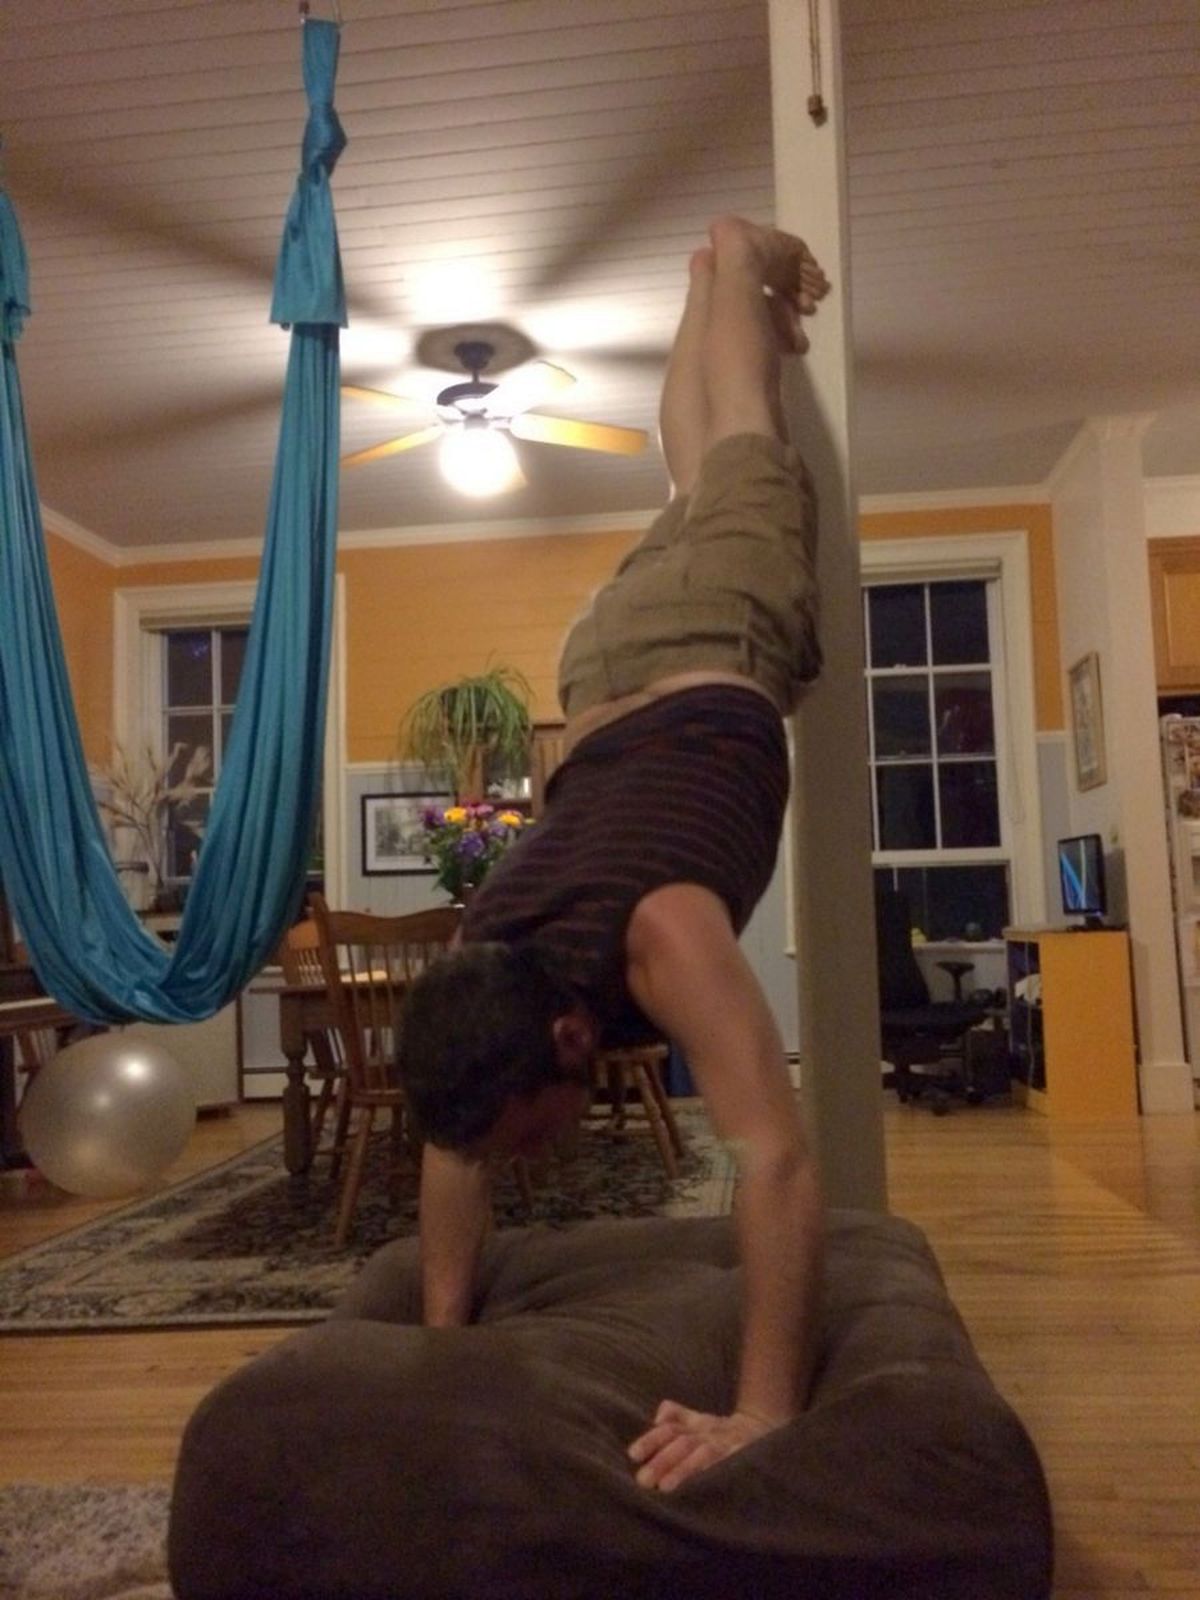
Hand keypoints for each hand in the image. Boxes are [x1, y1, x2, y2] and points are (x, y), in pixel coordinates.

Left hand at [627, 1401, 781, 1491]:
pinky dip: (714, 1474)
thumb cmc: (721, 1432)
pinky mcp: (744, 1457)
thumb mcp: (699, 1420)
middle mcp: (710, 1433)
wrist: (764, 1428)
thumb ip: (676, 1416)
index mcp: (697, 1425)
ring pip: (703, 1454)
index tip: (633, 1455)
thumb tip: (657, 1417)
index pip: (670, 1428)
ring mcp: (727, 1445)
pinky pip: (728, 1465)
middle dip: (662, 1460)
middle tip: (643, 1480)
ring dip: (684, 1470)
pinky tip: (702, 1489)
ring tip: (665, 1488)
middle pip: (683, 1442)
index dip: (651, 1439)